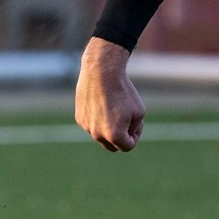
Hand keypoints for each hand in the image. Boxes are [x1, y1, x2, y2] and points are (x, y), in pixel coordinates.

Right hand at [74, 37, 144, 151]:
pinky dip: (98, 119)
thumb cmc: (123, 91)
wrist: (101, 72)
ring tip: (113, 108)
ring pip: (101, 135)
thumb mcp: (139, 112)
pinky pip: (91, 124)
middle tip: (126, 121)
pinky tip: (102, 103)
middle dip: (120, 138)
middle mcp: (98, 134)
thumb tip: (125, 134)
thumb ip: (133, 129)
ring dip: (108, 127)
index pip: (127, 146)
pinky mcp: (80, 118)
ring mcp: (87, 127)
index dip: (135, 135)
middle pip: (112, 146)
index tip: (136, 122)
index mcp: (114, 135)